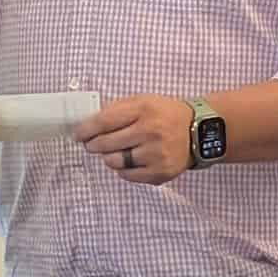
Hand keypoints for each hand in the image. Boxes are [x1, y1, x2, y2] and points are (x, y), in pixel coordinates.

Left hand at [74, 94, 194, 185]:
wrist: (199, 131)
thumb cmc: (165, 114)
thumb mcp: (143, 100)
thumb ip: (117, 108)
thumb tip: (89, 122)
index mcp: (143, 110)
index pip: (104, 122)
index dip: (86, 129)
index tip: (78, 134)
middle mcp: (150, 132)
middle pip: (106, 144)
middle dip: (93, 145)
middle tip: (91, 145)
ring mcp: (156, 154)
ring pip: (115, 162)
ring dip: (108, 157)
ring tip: (111, 152)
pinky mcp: (161, 172)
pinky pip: (129, 175)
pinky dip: (123, 169)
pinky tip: (128, 161)